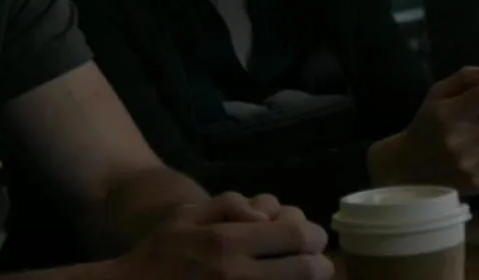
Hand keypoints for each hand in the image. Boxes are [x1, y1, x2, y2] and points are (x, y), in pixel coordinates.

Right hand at [114, 192, 333, 279]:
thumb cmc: (160, 253)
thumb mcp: (187, 216)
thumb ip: (228, 205)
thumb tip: (265, 214)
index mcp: (227, 241)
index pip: (298, 234)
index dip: (312, 235)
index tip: (308, 238)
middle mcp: (238, 275)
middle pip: (309, 269)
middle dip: (319, 264)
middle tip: (313, 263)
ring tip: (297, 277)